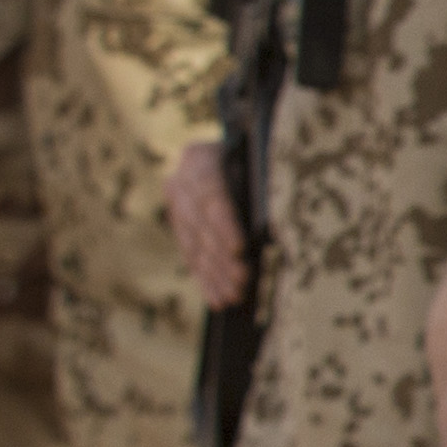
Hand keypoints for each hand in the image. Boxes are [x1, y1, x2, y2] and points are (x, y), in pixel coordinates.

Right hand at [165, 139, 246, 308]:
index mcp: (201, 157)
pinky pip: (191, 256)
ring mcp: (176, 206)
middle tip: (243, 282)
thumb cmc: (263, 155)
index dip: (224, 223)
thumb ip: (261, 185)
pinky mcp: (180, 226)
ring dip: (216, 274)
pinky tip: (219, 300)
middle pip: (201, 224)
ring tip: (235, 297)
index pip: (210, 193)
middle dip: (222, 257)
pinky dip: (207, 280)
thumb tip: (270, 226)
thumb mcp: (261, 160)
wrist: (239, 147)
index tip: (240, 248)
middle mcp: (181, 180)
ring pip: (195, 245)